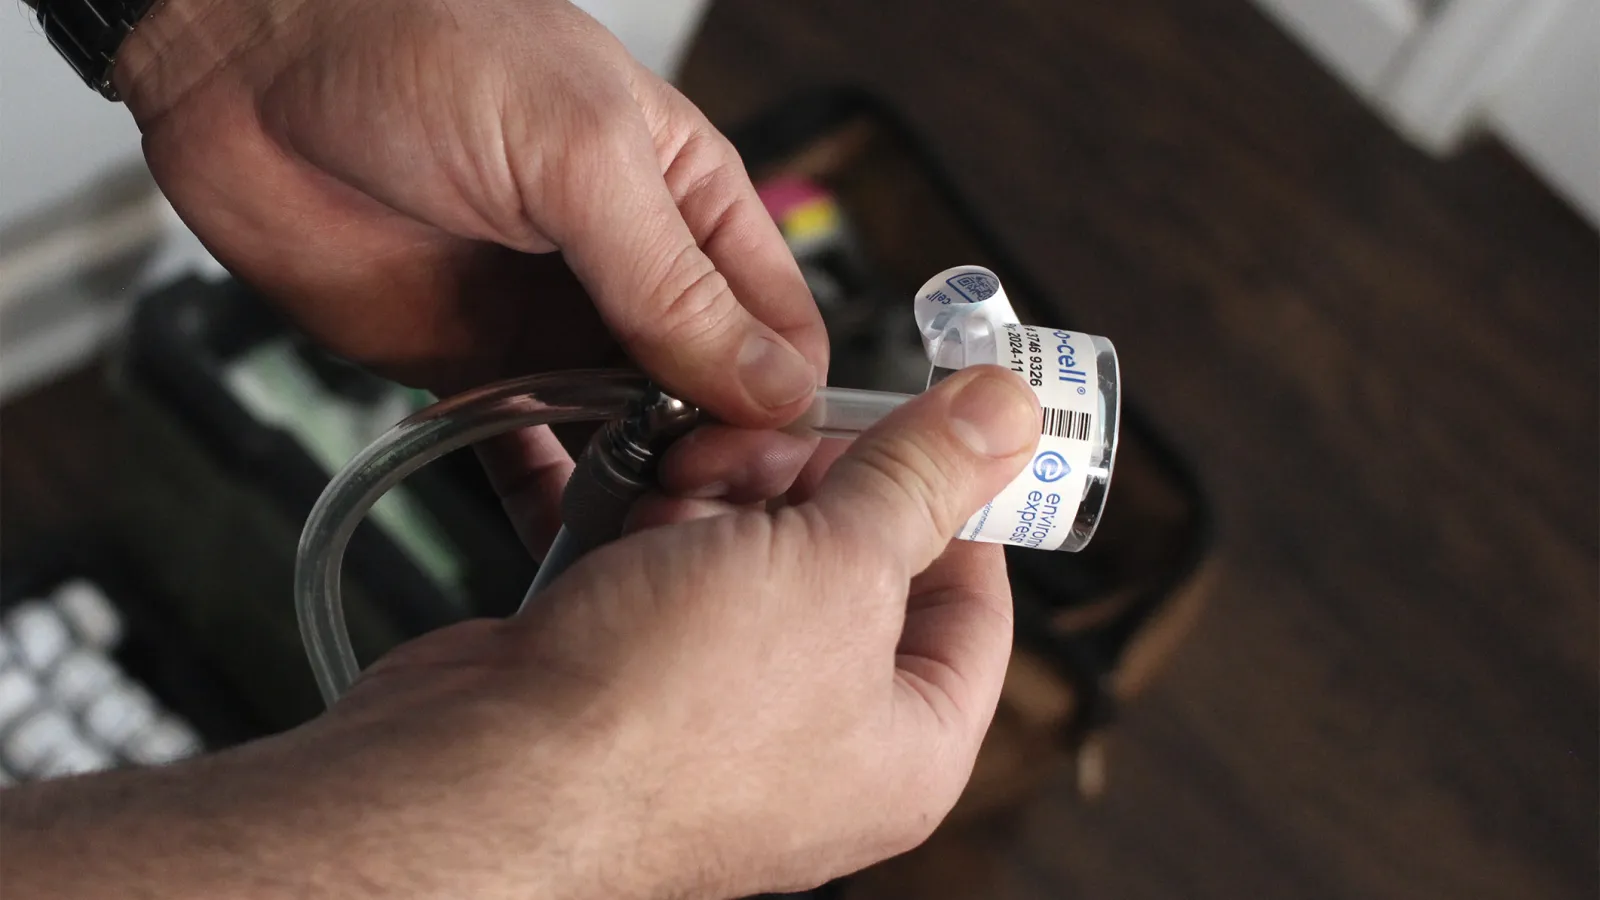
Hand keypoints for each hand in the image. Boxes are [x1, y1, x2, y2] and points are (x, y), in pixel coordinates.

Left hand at [113, 0, 827, 534]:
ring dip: (640, 487)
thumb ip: (674, 279)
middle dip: (714, 457)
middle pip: (718, 397)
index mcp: (691, 202)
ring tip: (628, 528)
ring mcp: (559, 325)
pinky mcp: (481, 367)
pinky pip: (538, 450)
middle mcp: (636, 273)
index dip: (780, 402)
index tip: (746, 457)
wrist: (253, 65)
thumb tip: (770, 385)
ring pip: (637, 437)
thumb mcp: (578, 153)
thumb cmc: (418, 44)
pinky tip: (558, 527)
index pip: (782, 328)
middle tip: (685, 505)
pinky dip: (553, 494)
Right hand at [313, 367, 1037, 896]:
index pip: (973, 598)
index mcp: (904, 746)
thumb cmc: (662, 722)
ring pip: (745, 549)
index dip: (950, 495)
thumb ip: (922, 482)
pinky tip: (616, 465)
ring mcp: (714, 708)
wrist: (480, 774)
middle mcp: (815, 738)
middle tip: (763, 443)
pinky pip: (655, 562)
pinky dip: (636, 508)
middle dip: (803, 478)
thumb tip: (1008, 419)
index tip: (917, 418)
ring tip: (673, 480)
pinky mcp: (624, 670)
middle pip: (851, 559)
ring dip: (711, 487)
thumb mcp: (837, 572)